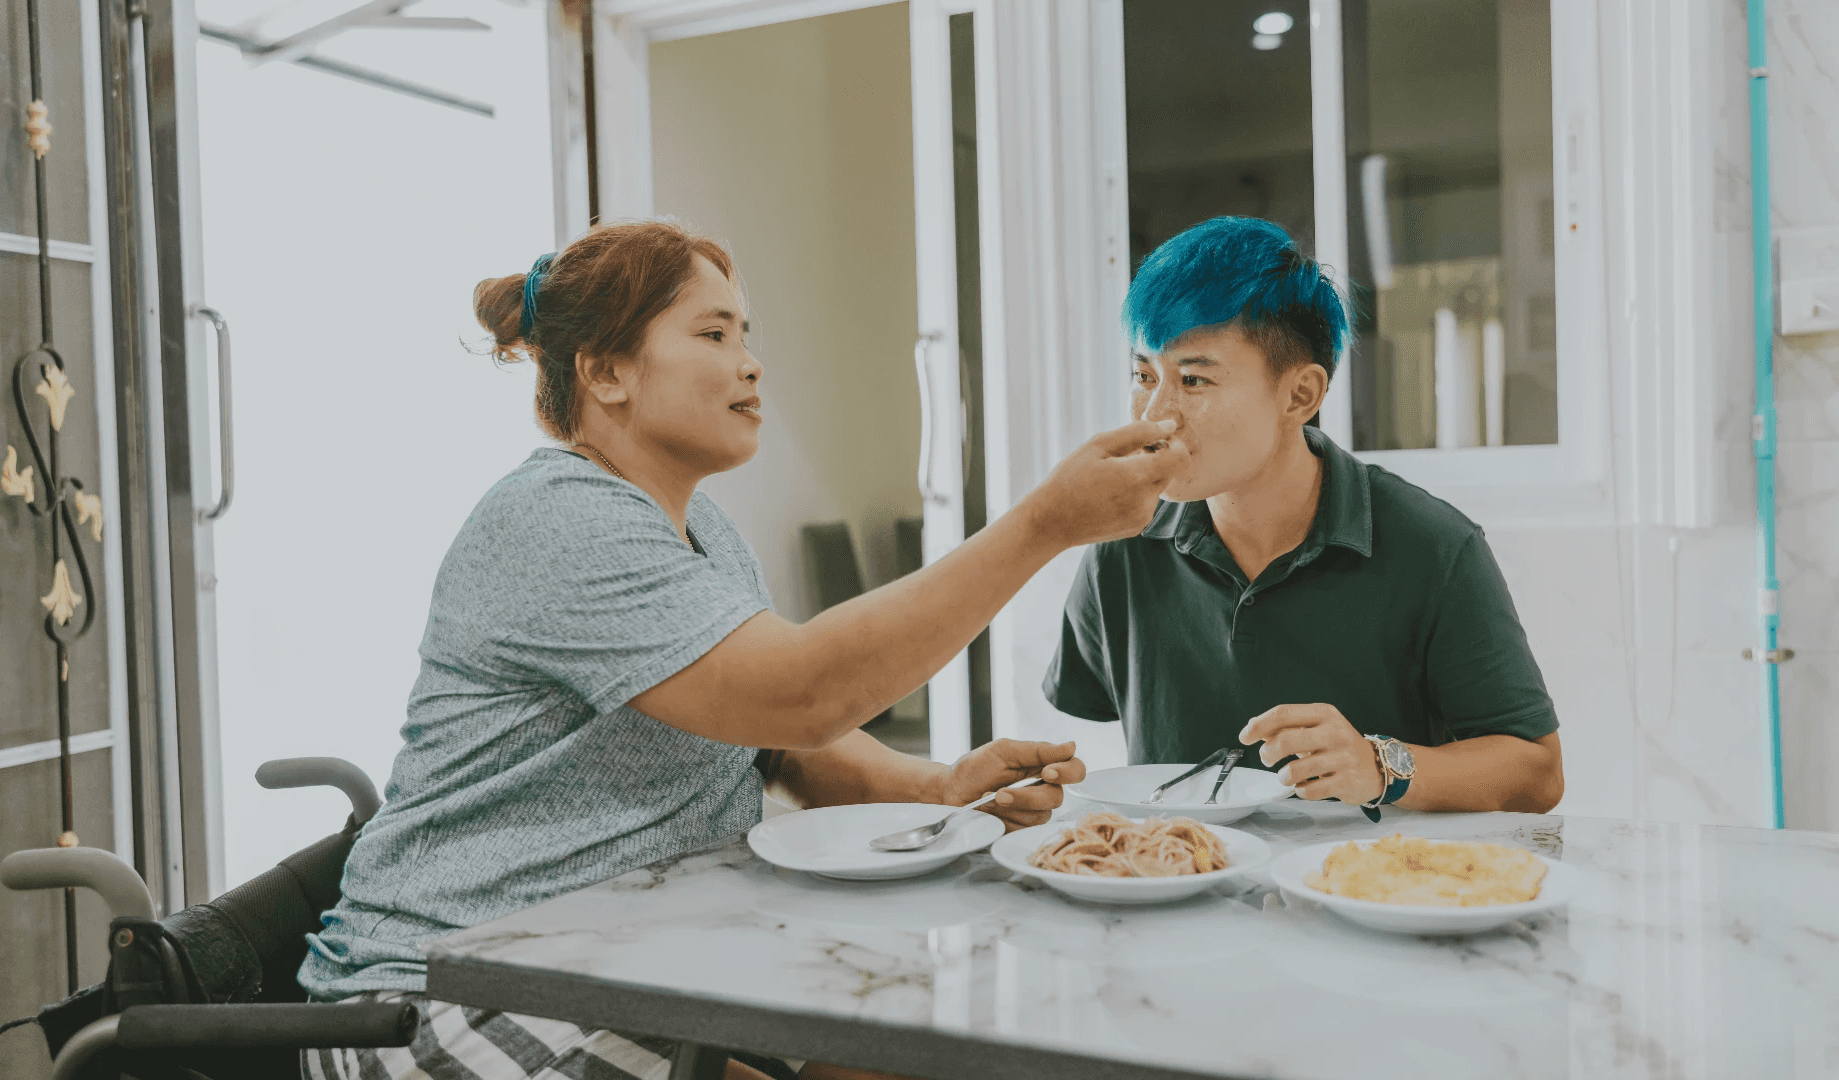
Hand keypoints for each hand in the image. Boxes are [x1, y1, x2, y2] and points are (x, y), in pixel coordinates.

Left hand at [936, 739, 1085, 829]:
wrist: (950, 792)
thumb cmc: (975, 768)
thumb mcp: (1004, 751)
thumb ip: (1038, 750)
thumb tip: (1071, 746)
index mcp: (1043, 765)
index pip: (1074, 769)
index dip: (1068, 772)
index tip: (1047, 772)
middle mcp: (1043, 788)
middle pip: (1057, 797)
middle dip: (1028, 795)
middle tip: (1002, 792)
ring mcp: (1033, 811)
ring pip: (1041, 815)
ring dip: (1012, 807)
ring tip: (989, 798)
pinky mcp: (1021, 828)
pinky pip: (1024, 829)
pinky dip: (1004, 819)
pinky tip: (989, 811)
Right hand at [1021, 419, 1189, 547]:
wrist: (1051, 522)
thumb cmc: (1069, 478)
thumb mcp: (1098, 445)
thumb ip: (1138, 432)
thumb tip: (1170, 426)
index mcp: (1136, 477)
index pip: (1181, 457)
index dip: (1174, 444)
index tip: (1155, 441)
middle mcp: (1145, 501)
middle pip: (1169, 471)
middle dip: (1154, 459)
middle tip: (1123, 456)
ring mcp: (1142, 517)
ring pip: (1157, 487)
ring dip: (1143, 477)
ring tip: (1110, 478)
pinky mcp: (1136, 527)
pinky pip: (1146, 503)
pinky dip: (1135, 494)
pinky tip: (1109, 494)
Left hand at [1238, 704, 1383, 805]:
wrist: (1377, 767)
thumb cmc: (1338, 746)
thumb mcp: (1316, 728)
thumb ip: (1286, 727)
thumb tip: (1252, 728)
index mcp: (1324, 714)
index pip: (1283, 713)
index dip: (1259, 725)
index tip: (1245, 736)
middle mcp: (1335, 732)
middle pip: (1286, 740)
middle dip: (1268, 753)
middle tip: (1266, 759)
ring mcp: (1343, 758)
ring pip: (1295, 770)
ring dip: (1283, 776)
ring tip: (1287, 776)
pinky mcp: (1347, 781)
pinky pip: (1309, 790)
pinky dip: (1300, 791)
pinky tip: (1305, 786)